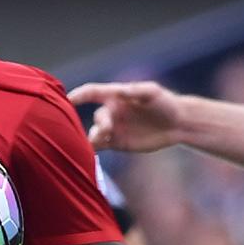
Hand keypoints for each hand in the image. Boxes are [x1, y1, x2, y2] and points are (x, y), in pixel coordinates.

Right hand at [68, 80, 184, 153]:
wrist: (177, 124)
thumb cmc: (165, 102)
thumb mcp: (153, 92)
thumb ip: (136, 90)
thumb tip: (120, 92)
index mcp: (115, 96)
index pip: (91, 93)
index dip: (78, 95)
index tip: (66, 99)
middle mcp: (111, 112)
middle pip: (97, 117)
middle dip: (100, 123)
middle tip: (108, 130)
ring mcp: (112, 128)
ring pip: (94, 133)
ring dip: (94, 138)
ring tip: (99, 141)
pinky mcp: (116, 143)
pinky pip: (99, 147)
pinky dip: (92, 150)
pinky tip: (91, 154)